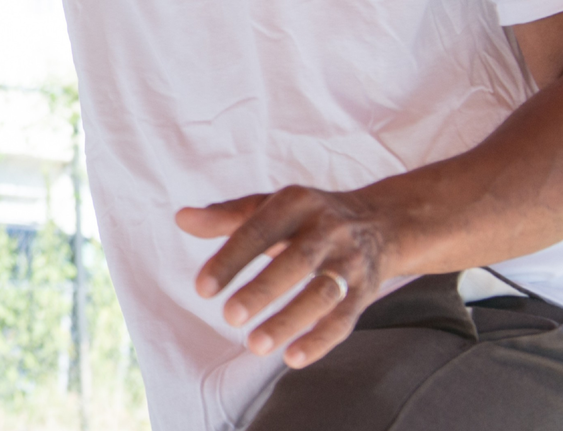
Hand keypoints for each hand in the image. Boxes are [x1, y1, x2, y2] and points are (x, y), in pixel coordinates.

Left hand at [176, 185, 400, 367]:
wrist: (382, 223)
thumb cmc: (308, 217)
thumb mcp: (270, 205)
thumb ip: (226, 216)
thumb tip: (181, 218)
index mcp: (297, 203)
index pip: (259, 230)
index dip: (231, 259)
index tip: (202, 289)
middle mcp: (328, 231)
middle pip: (296, 261)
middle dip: (263, 290)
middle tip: (229, 317)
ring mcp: (349, 263)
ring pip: (323, 294)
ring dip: (290, 320)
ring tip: (254, 345)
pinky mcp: (365, 292)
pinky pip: (345, 319)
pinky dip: (320, 341)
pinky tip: (292, 359)